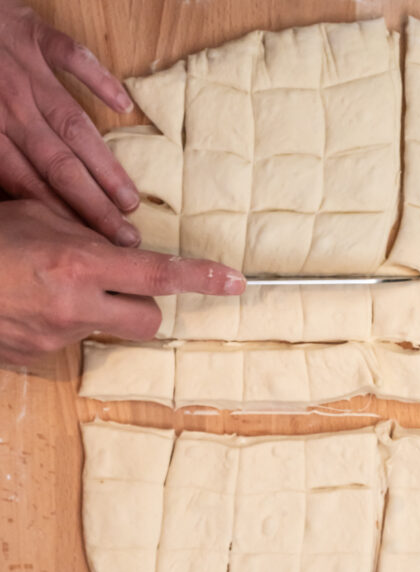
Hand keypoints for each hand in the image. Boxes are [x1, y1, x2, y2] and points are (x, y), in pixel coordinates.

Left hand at [0, 0, 140, 244]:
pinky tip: (125, 106)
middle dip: (94, 206)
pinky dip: (101, 82)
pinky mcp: (34, 32)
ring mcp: (27, 69)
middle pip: (60, 166)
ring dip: (105, 164)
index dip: (61, 218)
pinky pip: (74, 58)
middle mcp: (12, 106)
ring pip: (74, 125)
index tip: (87, 246)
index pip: (29, 185)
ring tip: (131, 198)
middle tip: (124, 237)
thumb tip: (4, 194)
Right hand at [0, 200, 245, 365]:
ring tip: (54, 285)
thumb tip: (122, 240)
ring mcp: (55, 337)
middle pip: (150, 321)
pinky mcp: (36, 357)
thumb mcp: (36, 214)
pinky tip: (31, 301)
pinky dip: (63, 321)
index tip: (235, 282)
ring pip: (107, 329)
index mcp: (78, 263)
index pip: (159, 275)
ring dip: (98, 310)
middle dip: (147, 305)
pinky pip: (70, 340)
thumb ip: (86, 229)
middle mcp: (74, 305)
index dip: (202, 280)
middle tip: (122, 284)